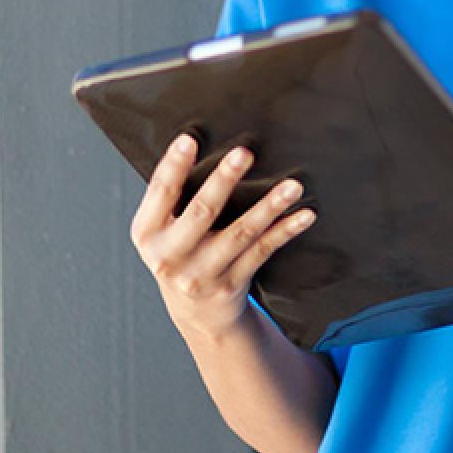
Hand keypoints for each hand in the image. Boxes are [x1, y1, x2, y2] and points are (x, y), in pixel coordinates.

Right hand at [130, 132, 316, 338]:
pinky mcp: (232, 284)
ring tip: (292, 185)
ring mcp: (203, 273)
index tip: (190, 139)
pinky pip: (263, 251)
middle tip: (244, 153)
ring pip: (241, 234)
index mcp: (147, 233)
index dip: (174, 166)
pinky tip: (304, 215)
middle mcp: (171, 256)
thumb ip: (172, 198)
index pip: (161, 193)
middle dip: (223, 181)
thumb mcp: (161, 230)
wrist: (194, 312)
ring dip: (268, 207)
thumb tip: (200, 143)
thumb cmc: (180, 252)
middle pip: (202, 212)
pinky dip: (285, 231)